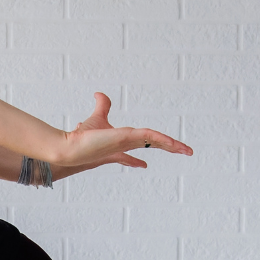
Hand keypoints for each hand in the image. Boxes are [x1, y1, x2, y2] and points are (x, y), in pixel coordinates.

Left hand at [57, 92, 190, 170]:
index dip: (147, 152)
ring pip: (155, 142)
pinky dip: (161, 140)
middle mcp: (128, 144)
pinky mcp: (127, 139)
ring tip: (187, 151)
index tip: (145, 165)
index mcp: (123, 142)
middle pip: (153, 144)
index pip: (139, 147)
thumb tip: (98, 94)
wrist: (72, 146)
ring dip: (172, 145)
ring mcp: (129, 142)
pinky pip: (148, 137)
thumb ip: (102, 107)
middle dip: (170, 147)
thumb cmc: (82, 137)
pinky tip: (172, 143)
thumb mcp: (97, 118)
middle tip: (187, 151)